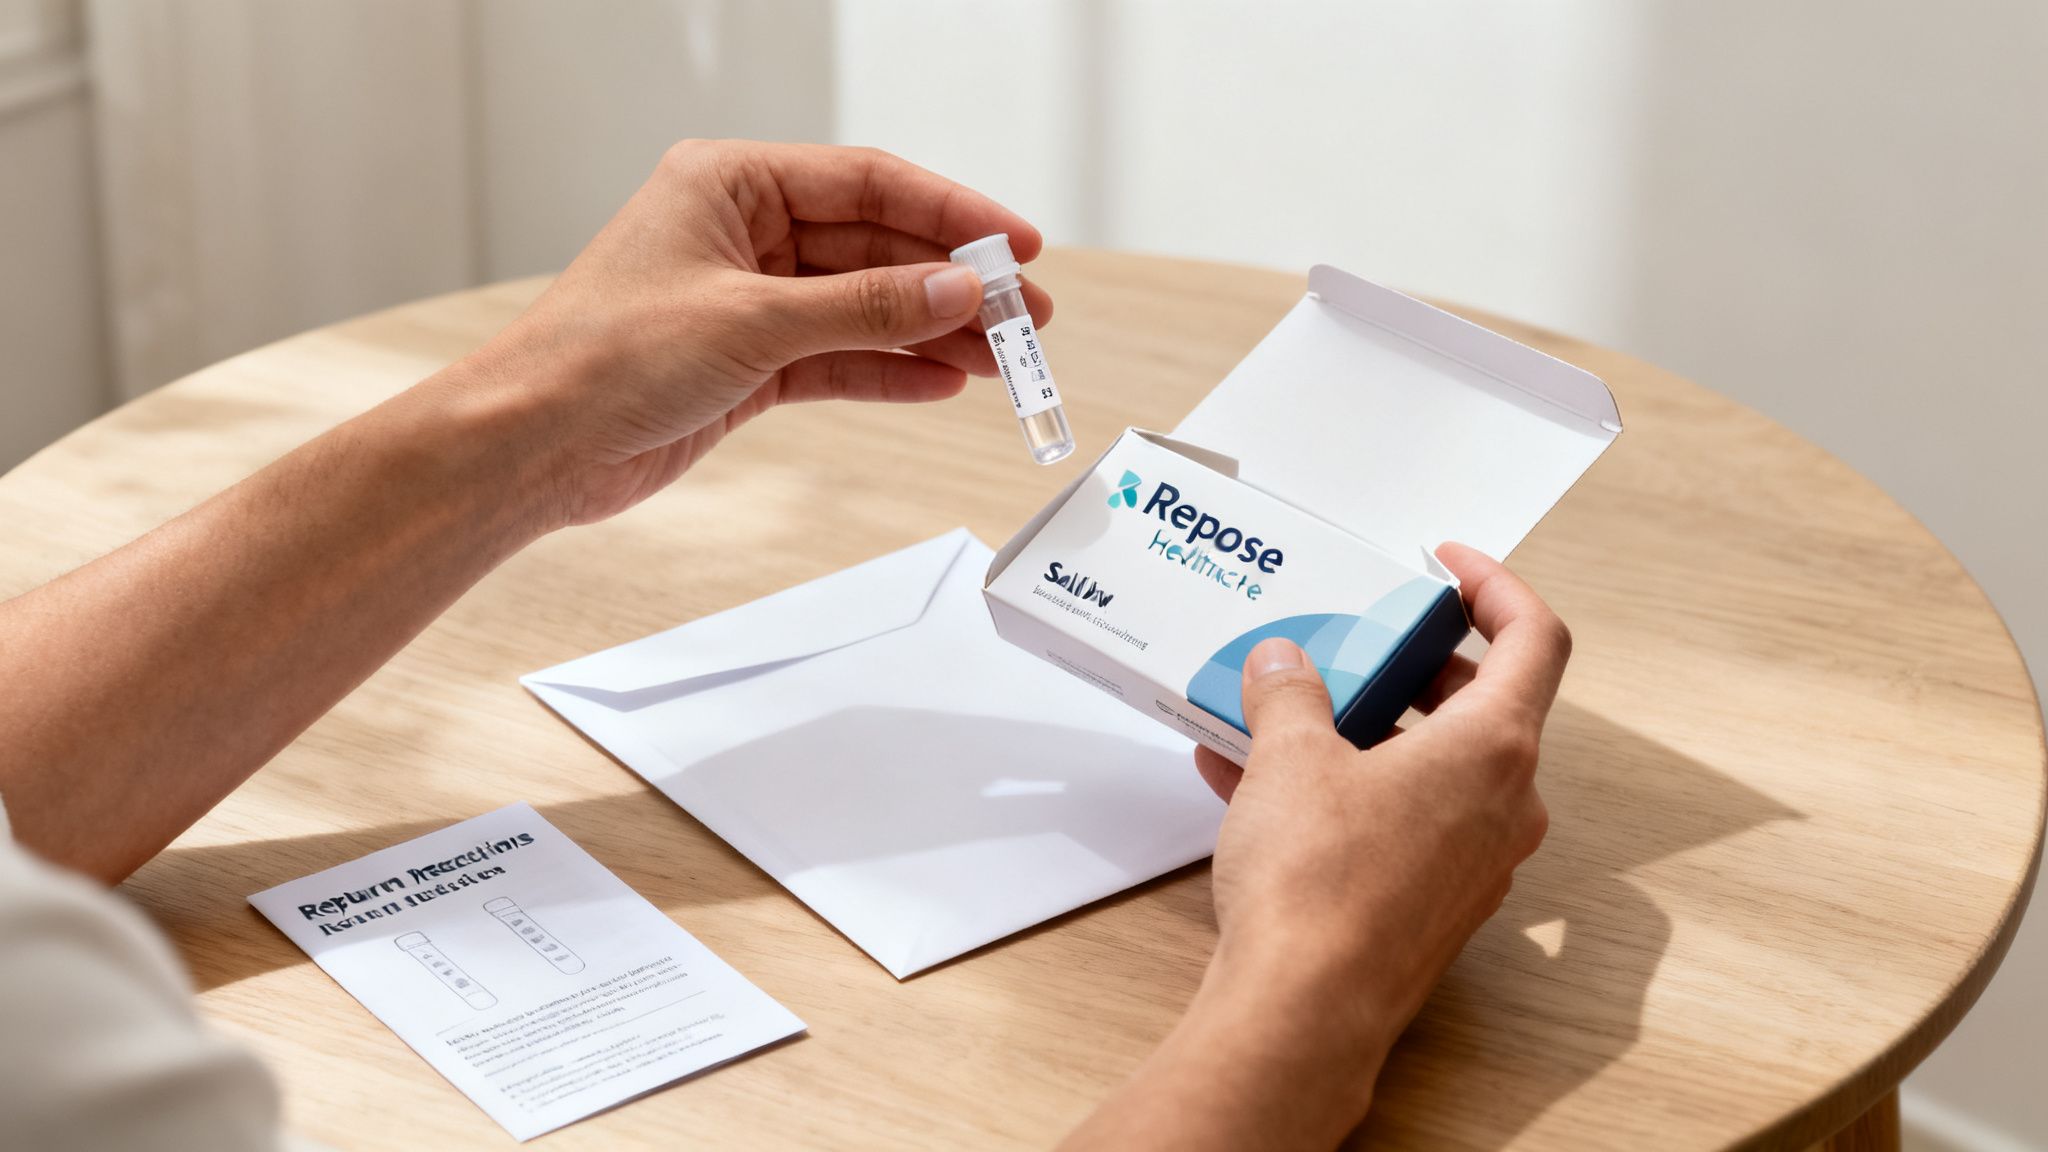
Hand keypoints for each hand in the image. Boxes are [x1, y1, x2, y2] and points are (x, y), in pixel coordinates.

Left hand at [458, 139, 1054, 527]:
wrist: (534, 443)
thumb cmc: (602, 356)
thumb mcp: (752, 322)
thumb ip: (866, 307)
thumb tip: (958, 290)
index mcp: (730, 182)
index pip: (868, 183)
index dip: (952, 211)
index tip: (1018, 244)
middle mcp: (743, 232)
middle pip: (877, 246)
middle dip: (953, 282)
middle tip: (1024, 317)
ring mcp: (750, 299)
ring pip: (867, 306)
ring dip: (934, 331)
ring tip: (1003, 359)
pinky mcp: (750, 362)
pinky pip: (841, 356)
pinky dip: (891, 368)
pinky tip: (944, 380)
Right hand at [1197, 542, 1567, 1080]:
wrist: (1304, 1011)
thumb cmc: (1319, 886)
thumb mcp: (1290, 758)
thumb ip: (1289, 695)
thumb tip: (1284, 666)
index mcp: (1495, 749)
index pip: (1534, 638)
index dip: (1494, 586)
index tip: (1447, 563)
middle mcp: (1503, 806)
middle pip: (1482, 704)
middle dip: (1414, 664)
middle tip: (1358, 641)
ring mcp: (1473, 863)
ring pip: (1432, 768)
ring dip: (1367, 730)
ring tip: (1284, 712)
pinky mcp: (1431, 906)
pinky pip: (1396, 822)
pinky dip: (1342, 791)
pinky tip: (1253, 783)